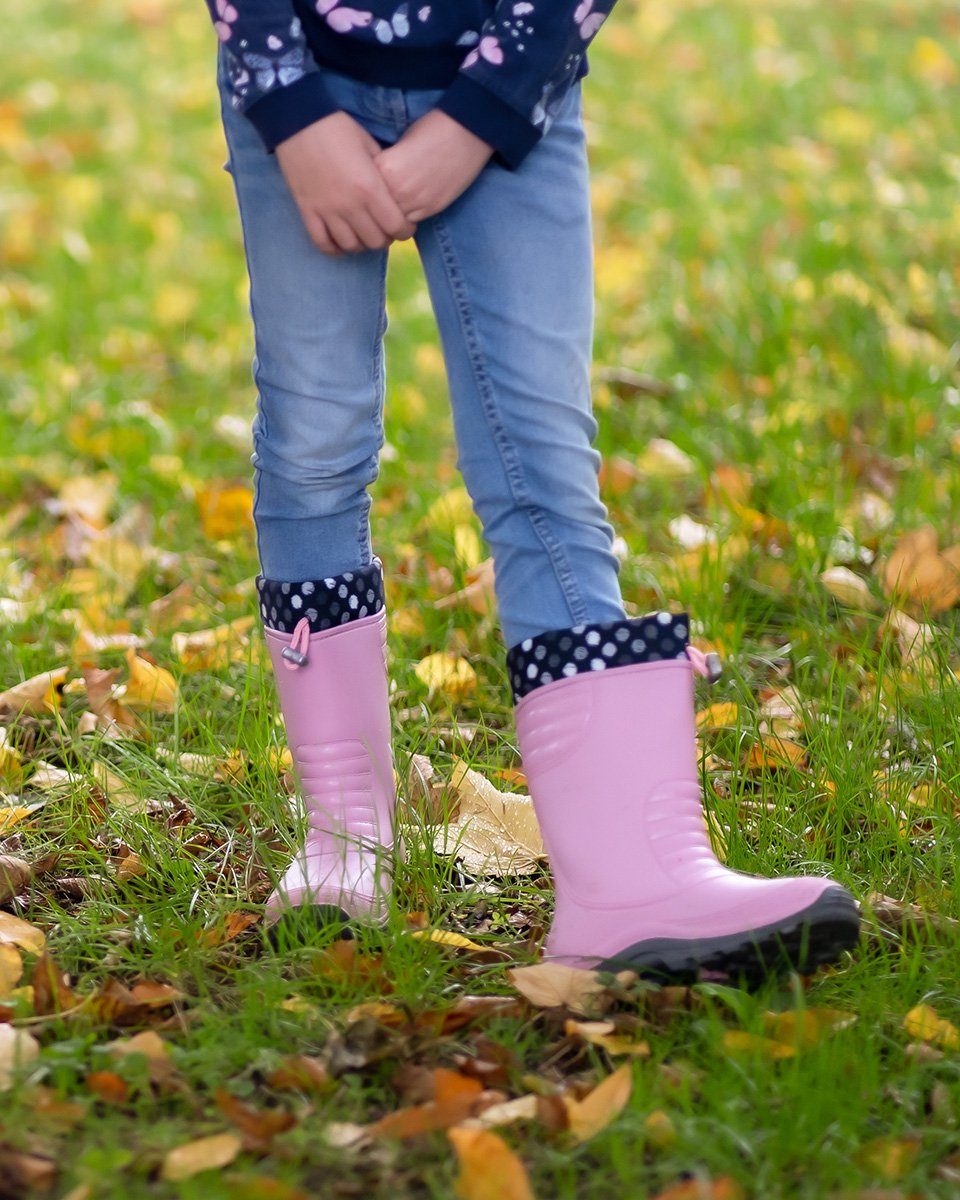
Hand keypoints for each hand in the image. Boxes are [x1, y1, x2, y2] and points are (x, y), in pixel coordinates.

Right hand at [275, 111, 416, 254]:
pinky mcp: (307, 211)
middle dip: (385, 239)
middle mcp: (350, 206)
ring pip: (350, 246)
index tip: (405, 227)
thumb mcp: (370, 146)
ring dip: (361, 245)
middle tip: (385, 230)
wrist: (298, 120)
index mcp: (370, 189)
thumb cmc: (338, 128)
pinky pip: (322, 243)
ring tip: (364, 235)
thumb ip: (383, 172)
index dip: (405, 231)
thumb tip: (394, 190)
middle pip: (375, 241)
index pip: (395, 226)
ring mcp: (326, 211)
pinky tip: (341, 241)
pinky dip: (334, 248)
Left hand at [373, 109, 493, 222]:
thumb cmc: (430, 130)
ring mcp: (416, 202)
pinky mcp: (432, 209)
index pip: (362, 191)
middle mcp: (397, 189)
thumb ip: (385, 168)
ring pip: (393, 223)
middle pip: (375, 211)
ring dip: (391, 218)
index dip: (363, 191)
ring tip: (392, 209)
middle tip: (375, 206)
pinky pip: (411, 223)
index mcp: (384, 169)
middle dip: (375, 210)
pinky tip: (408, 208)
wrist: (465, 133)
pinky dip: (407, 219)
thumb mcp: (398, 146)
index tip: (364, 190)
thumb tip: (376, 186)